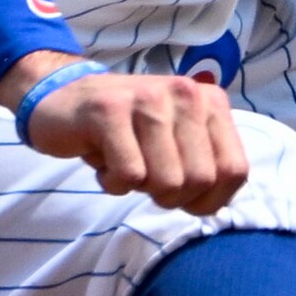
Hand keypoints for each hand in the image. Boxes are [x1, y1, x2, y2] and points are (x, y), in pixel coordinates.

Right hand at [7, 54, 246, 213]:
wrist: (61, 98)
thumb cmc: (126, 131)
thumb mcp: (178, 142)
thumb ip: (207, 165)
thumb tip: (215, 201)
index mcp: (210, 102)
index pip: (234, 172)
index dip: (209, 199)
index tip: (182, 195)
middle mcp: (186, 94)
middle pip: (199, 181)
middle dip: (170, 196)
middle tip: (144, 176)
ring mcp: (148, 98)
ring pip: (166, 181)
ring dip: (139, 188)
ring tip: (122, 162)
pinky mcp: (109, 110)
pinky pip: (128, 176)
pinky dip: (112, 183)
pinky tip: (102, 160)